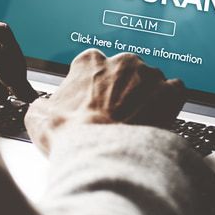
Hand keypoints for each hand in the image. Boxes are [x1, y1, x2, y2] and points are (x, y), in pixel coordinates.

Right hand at [25, 49, 184, 153]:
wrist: (102, 154)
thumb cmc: (70, 136)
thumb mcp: (39, 117)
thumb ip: (44, 104)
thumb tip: (44, 109)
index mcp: (89, 62)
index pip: (93, 66)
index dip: (93, 87)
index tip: (94, 103)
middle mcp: (121, 61)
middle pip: (124, 73)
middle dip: (122, 92)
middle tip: (117, 117)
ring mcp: (148, 75)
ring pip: (150, 81)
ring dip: (146, 98)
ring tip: (138, 124)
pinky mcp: (170, 91)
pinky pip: (175, 91)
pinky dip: (170, 103)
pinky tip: (160, 119)